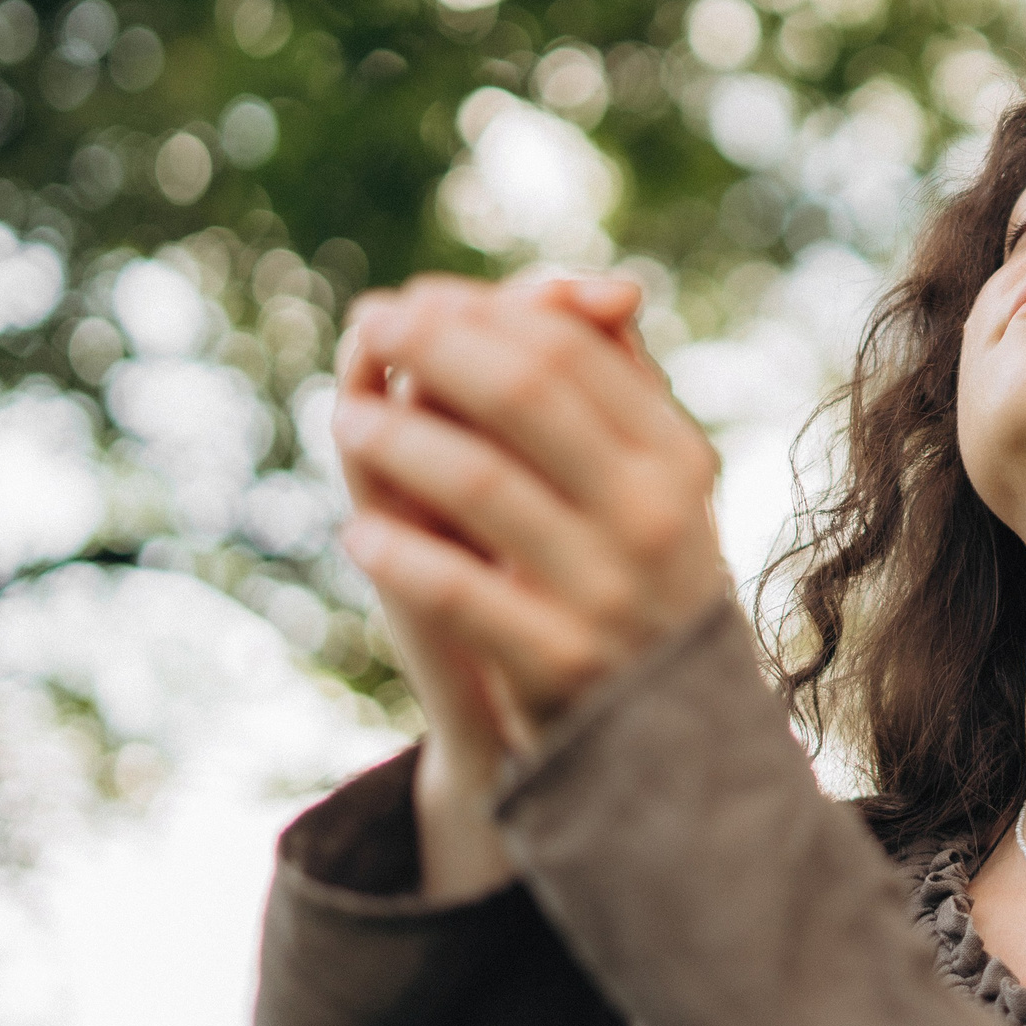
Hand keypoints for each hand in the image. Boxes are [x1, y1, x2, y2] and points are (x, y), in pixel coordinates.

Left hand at [331, 274, 730, 759]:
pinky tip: (360, 532)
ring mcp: (611, 591)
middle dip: (435, 350)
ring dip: (398, 440)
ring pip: (482, 482)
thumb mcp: (649, 485)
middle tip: (372, 328)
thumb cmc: (637, 579)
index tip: (415, 302)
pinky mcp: (560, 665)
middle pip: (527, 393)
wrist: (670, 742)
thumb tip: (583, 284)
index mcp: (677, 457)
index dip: (480, 314)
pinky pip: (457, 591)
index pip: (569, 348)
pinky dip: (399, 554)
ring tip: (347, 421)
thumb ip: (615, 388)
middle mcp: (656, 514)